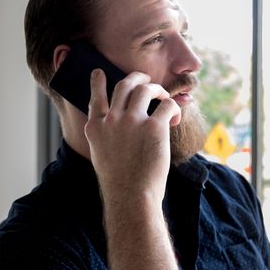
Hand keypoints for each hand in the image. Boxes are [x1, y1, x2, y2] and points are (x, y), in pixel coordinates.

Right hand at [84, 68, 181, 203]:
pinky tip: (175, 117)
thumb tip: (114, 123)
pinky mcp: (154, 127)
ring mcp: (132, 121)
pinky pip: (167, 105)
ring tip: (163, 96)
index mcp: (95, 127)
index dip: (97, 83)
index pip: (95, 97)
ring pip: (145, 89)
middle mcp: (111, 119)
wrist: (130, 196)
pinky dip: (173, 107)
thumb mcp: (100, 154)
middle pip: (123, 86)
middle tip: (144, 79)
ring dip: (156, 89)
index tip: (98, 73)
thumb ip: (104, 135)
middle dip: (136, 78)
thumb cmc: (118, 181)